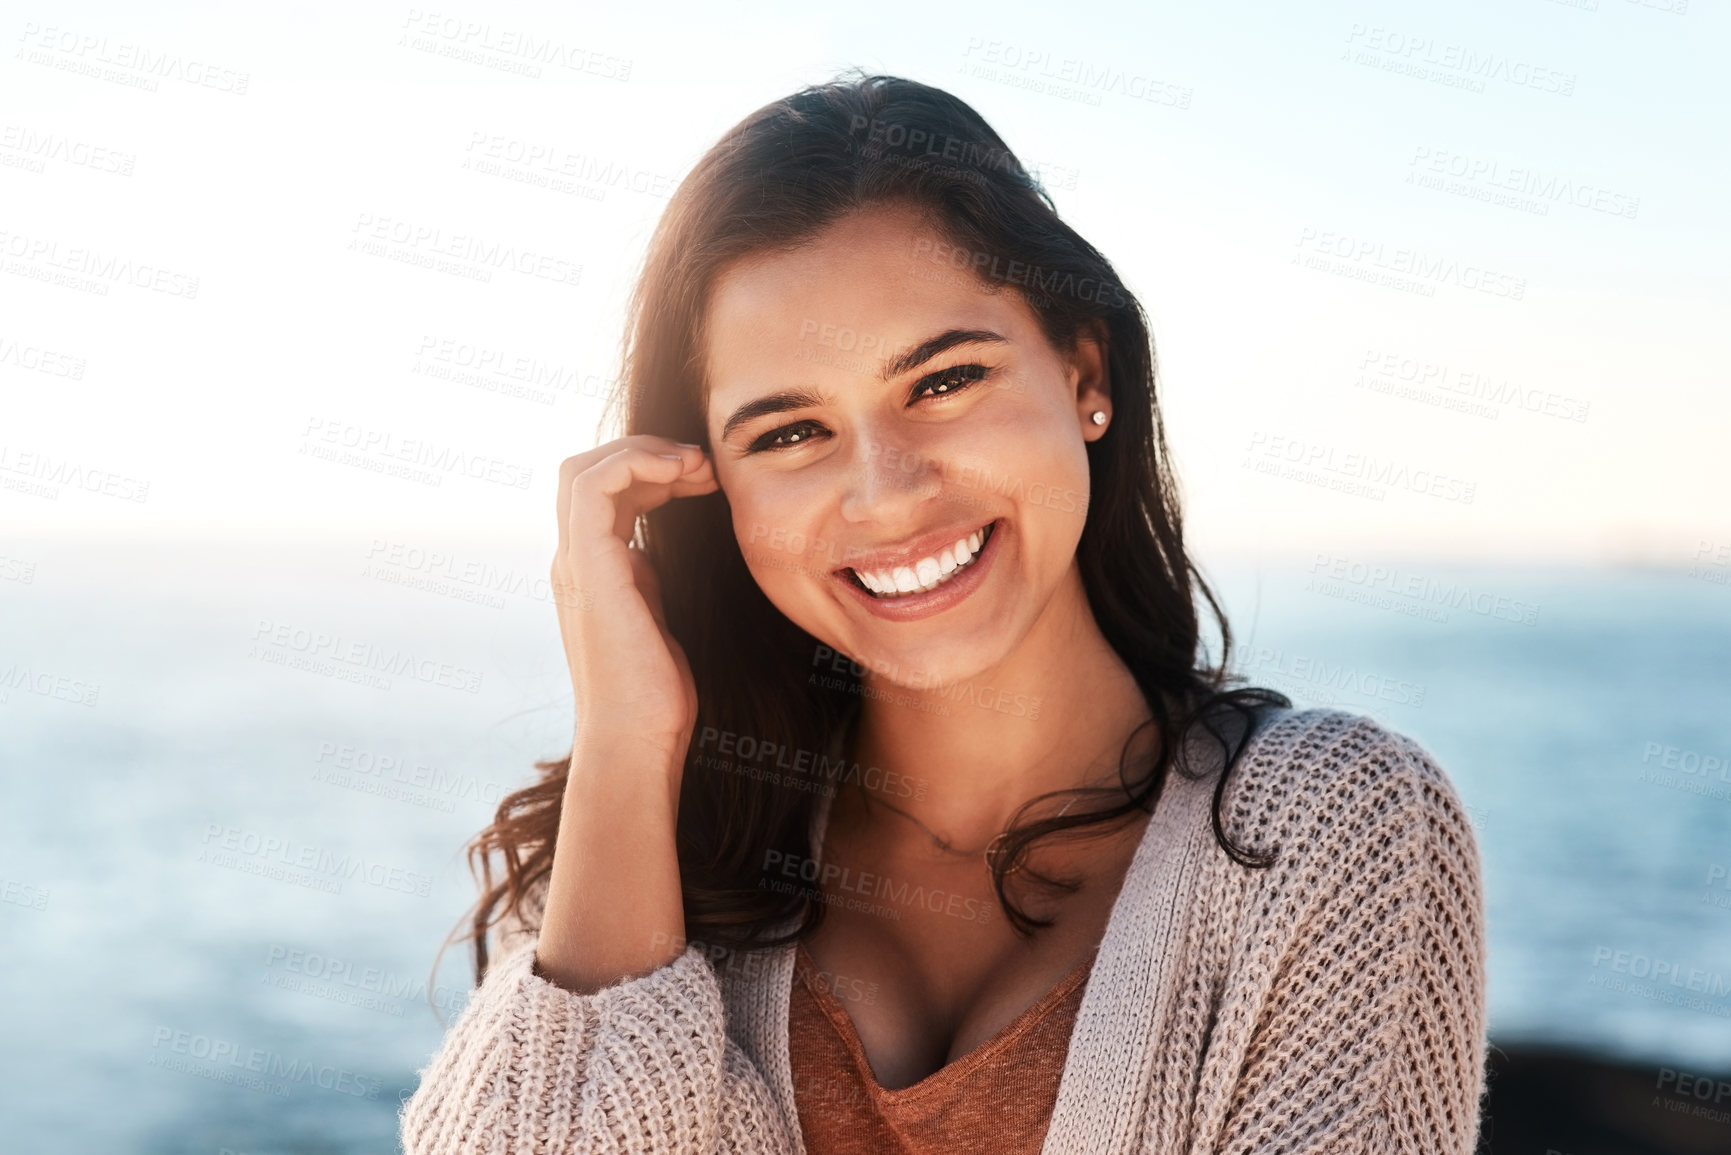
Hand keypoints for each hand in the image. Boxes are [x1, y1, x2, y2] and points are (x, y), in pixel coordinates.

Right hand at [552, 436, 718, 772]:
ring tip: (698, 466)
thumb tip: (652, 551)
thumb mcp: (654, 616)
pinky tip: (682, 475)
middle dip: (648, 453)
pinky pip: (595, 486)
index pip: (605, 492)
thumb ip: (646, 579)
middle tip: (703, 465)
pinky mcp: (589, 568)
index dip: (653, 470)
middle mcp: (574, 561)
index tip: (705, 478)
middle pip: (588, 470)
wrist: (637, 740)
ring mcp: (576, 563)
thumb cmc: (655, 695)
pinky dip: (637, 464)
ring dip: (645, 453)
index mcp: (590, 570)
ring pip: (584, 469)